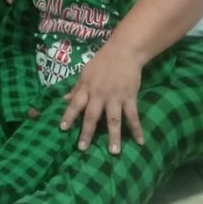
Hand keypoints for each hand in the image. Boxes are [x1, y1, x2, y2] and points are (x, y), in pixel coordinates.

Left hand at [59, 39, 144, 153]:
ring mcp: (115, 97)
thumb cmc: (102, 62)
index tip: (62, 128)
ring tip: (114, 152)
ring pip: (113, 119)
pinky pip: (133, 115)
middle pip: (91, 115)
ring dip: (114, 136)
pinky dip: (137, 129)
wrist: (124, 51)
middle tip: (82, 148)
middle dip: (87, 132)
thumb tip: (64, 99)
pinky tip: (140, 142)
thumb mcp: (85, 73)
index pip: (75, 103)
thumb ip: (76, 88)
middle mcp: (99, 94)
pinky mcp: (130, 97)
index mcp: (87, 88)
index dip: (68, 115)